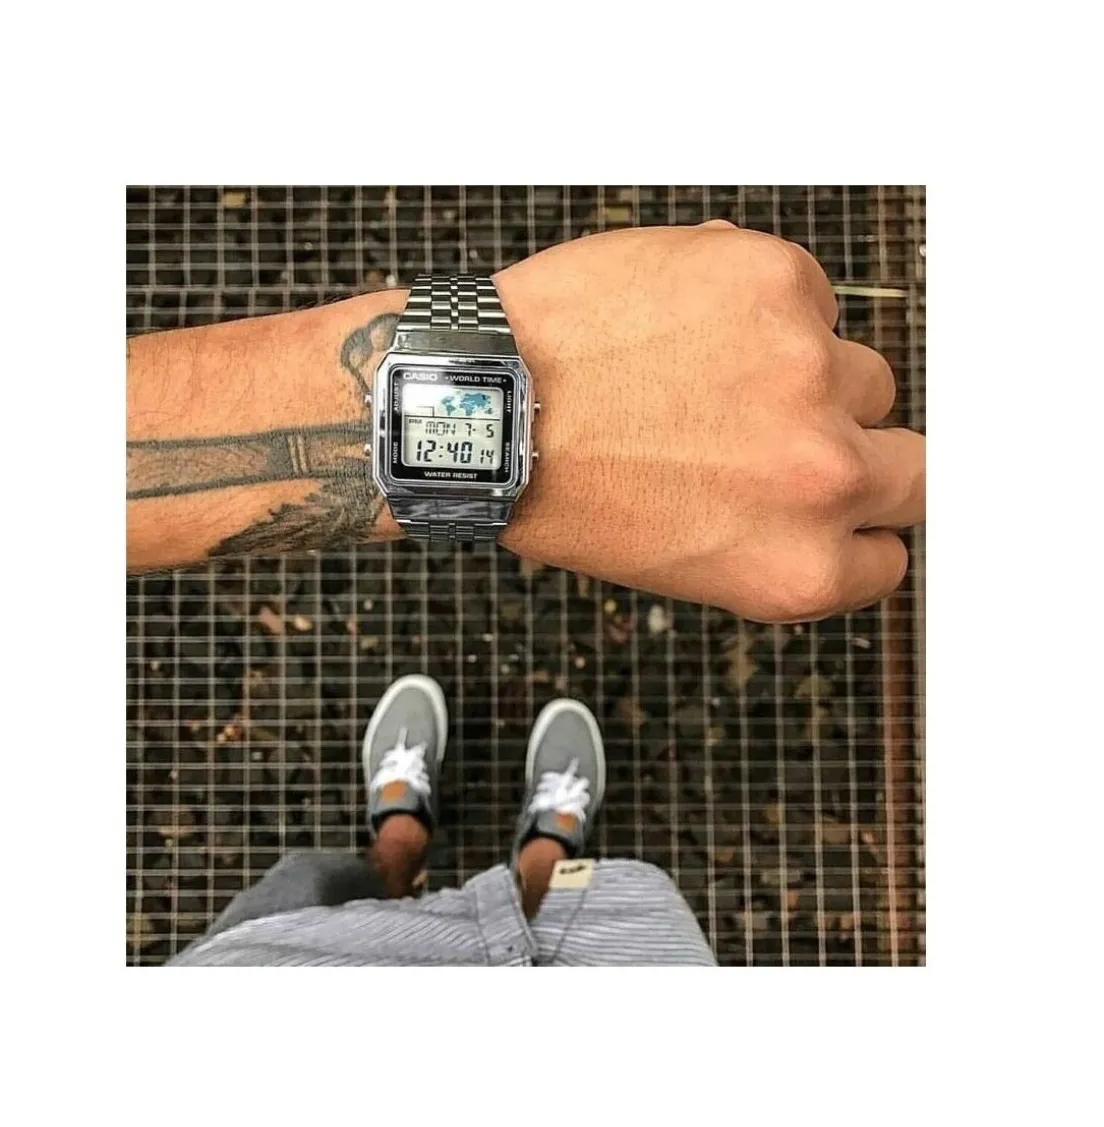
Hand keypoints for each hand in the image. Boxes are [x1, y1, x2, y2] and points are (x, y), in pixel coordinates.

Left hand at [494, 222, 923, 621]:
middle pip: (912, 464)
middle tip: (783, 435)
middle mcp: (820, 478)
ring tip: (709, 378)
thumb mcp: (688, 562)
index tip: (826, 504)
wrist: (489, 400)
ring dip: (805, 377)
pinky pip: (810, 298)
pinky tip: (689, 327)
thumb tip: (837, 509)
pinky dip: (764, 310)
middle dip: (857, 453)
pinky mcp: (778, 283)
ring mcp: (807, 372)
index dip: (853, 523)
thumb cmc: (564, 488)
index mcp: (798, 568)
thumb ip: (780, 540)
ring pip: (861, 373)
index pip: (891, 548)